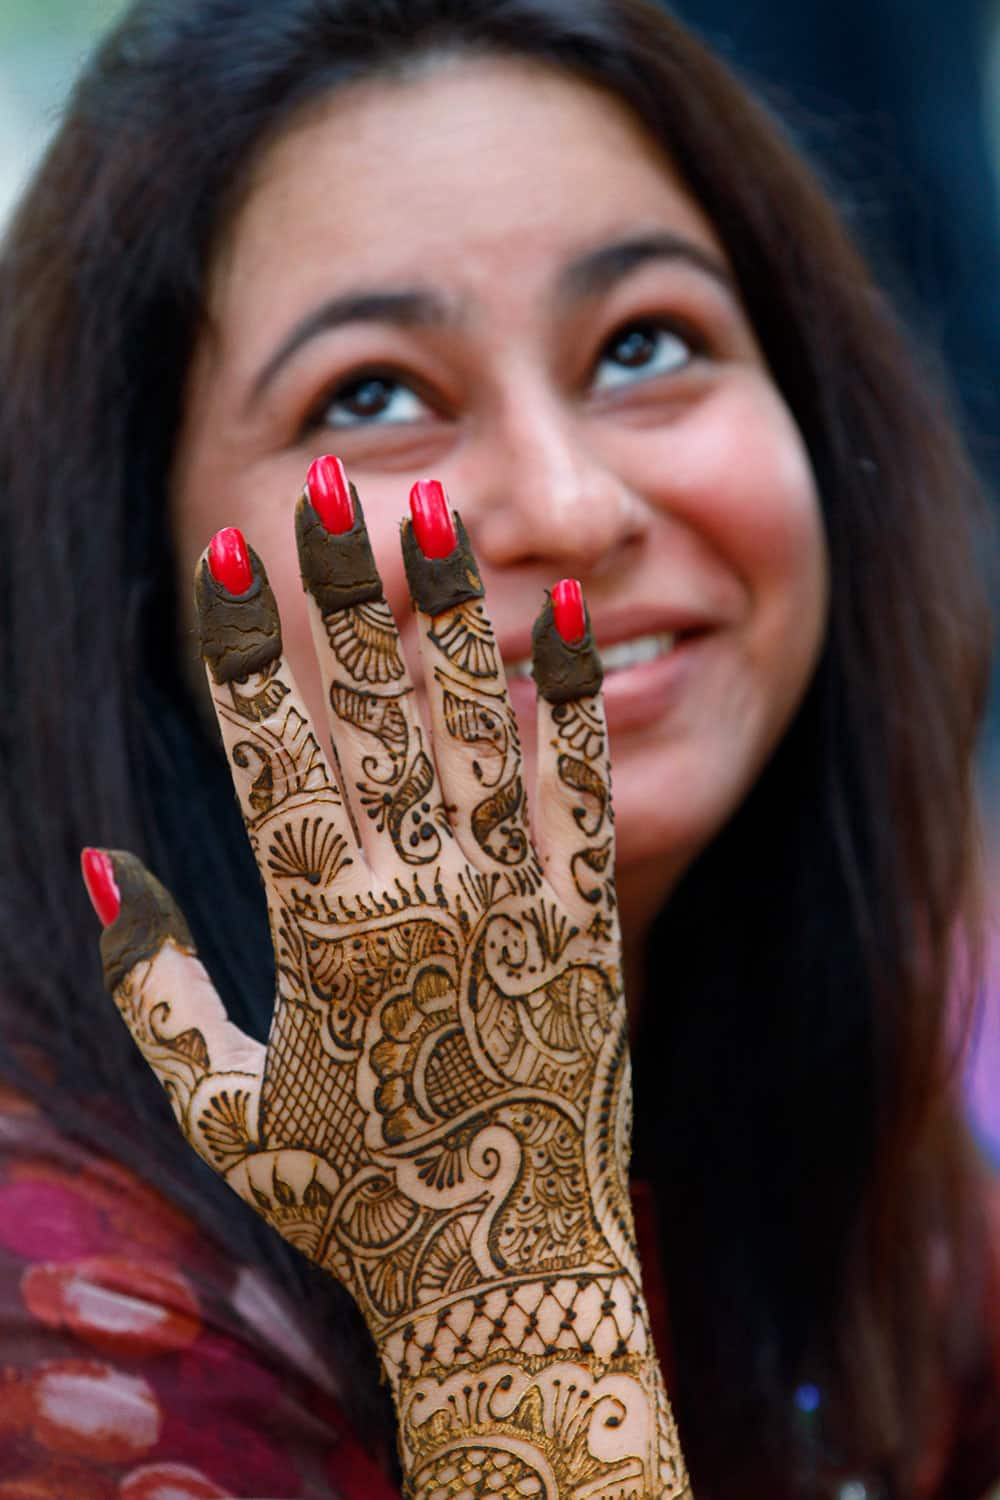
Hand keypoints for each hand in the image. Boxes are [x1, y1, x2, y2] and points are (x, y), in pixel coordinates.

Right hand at [83, 461, 688, 1497]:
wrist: (505, 1277)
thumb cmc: (351, 1195)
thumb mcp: (222, 1104)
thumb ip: (151, 983)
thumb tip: (95, 866)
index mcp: (319, 932)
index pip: (269, 755)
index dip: (247, 649)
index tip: (232, 555)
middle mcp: (419, 896)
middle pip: (375, 711)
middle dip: (349, 588)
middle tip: (333, 483)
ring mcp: (514, 903)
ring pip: (478, 726)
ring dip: (455, 609)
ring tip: (438, 510)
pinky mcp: (589, 921)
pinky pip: (582, 789)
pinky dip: (577, 697)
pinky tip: (576, 610)